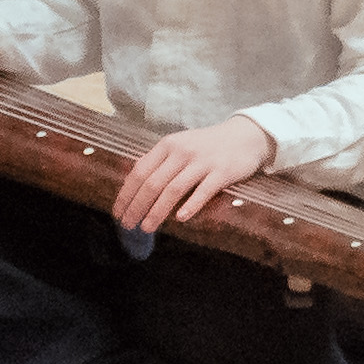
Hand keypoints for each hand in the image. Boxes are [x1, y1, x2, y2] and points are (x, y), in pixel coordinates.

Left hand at [112, 115, 274, 230]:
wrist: (245, 136)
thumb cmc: (208, 146)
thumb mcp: (180, 145)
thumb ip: (159, 161)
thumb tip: (133, 185)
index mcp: (168, 145)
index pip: (139, 171)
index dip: (126, 194)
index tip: (118, 212)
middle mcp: (182, 152)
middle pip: (153, 183)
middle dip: (136, 207)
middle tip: (128, 225)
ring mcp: (202, 162)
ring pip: (173, 189)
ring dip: (157, 211)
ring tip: (146, 228)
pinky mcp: (222, 172)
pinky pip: (203, 191)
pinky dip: (190, 206)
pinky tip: (180, 219)